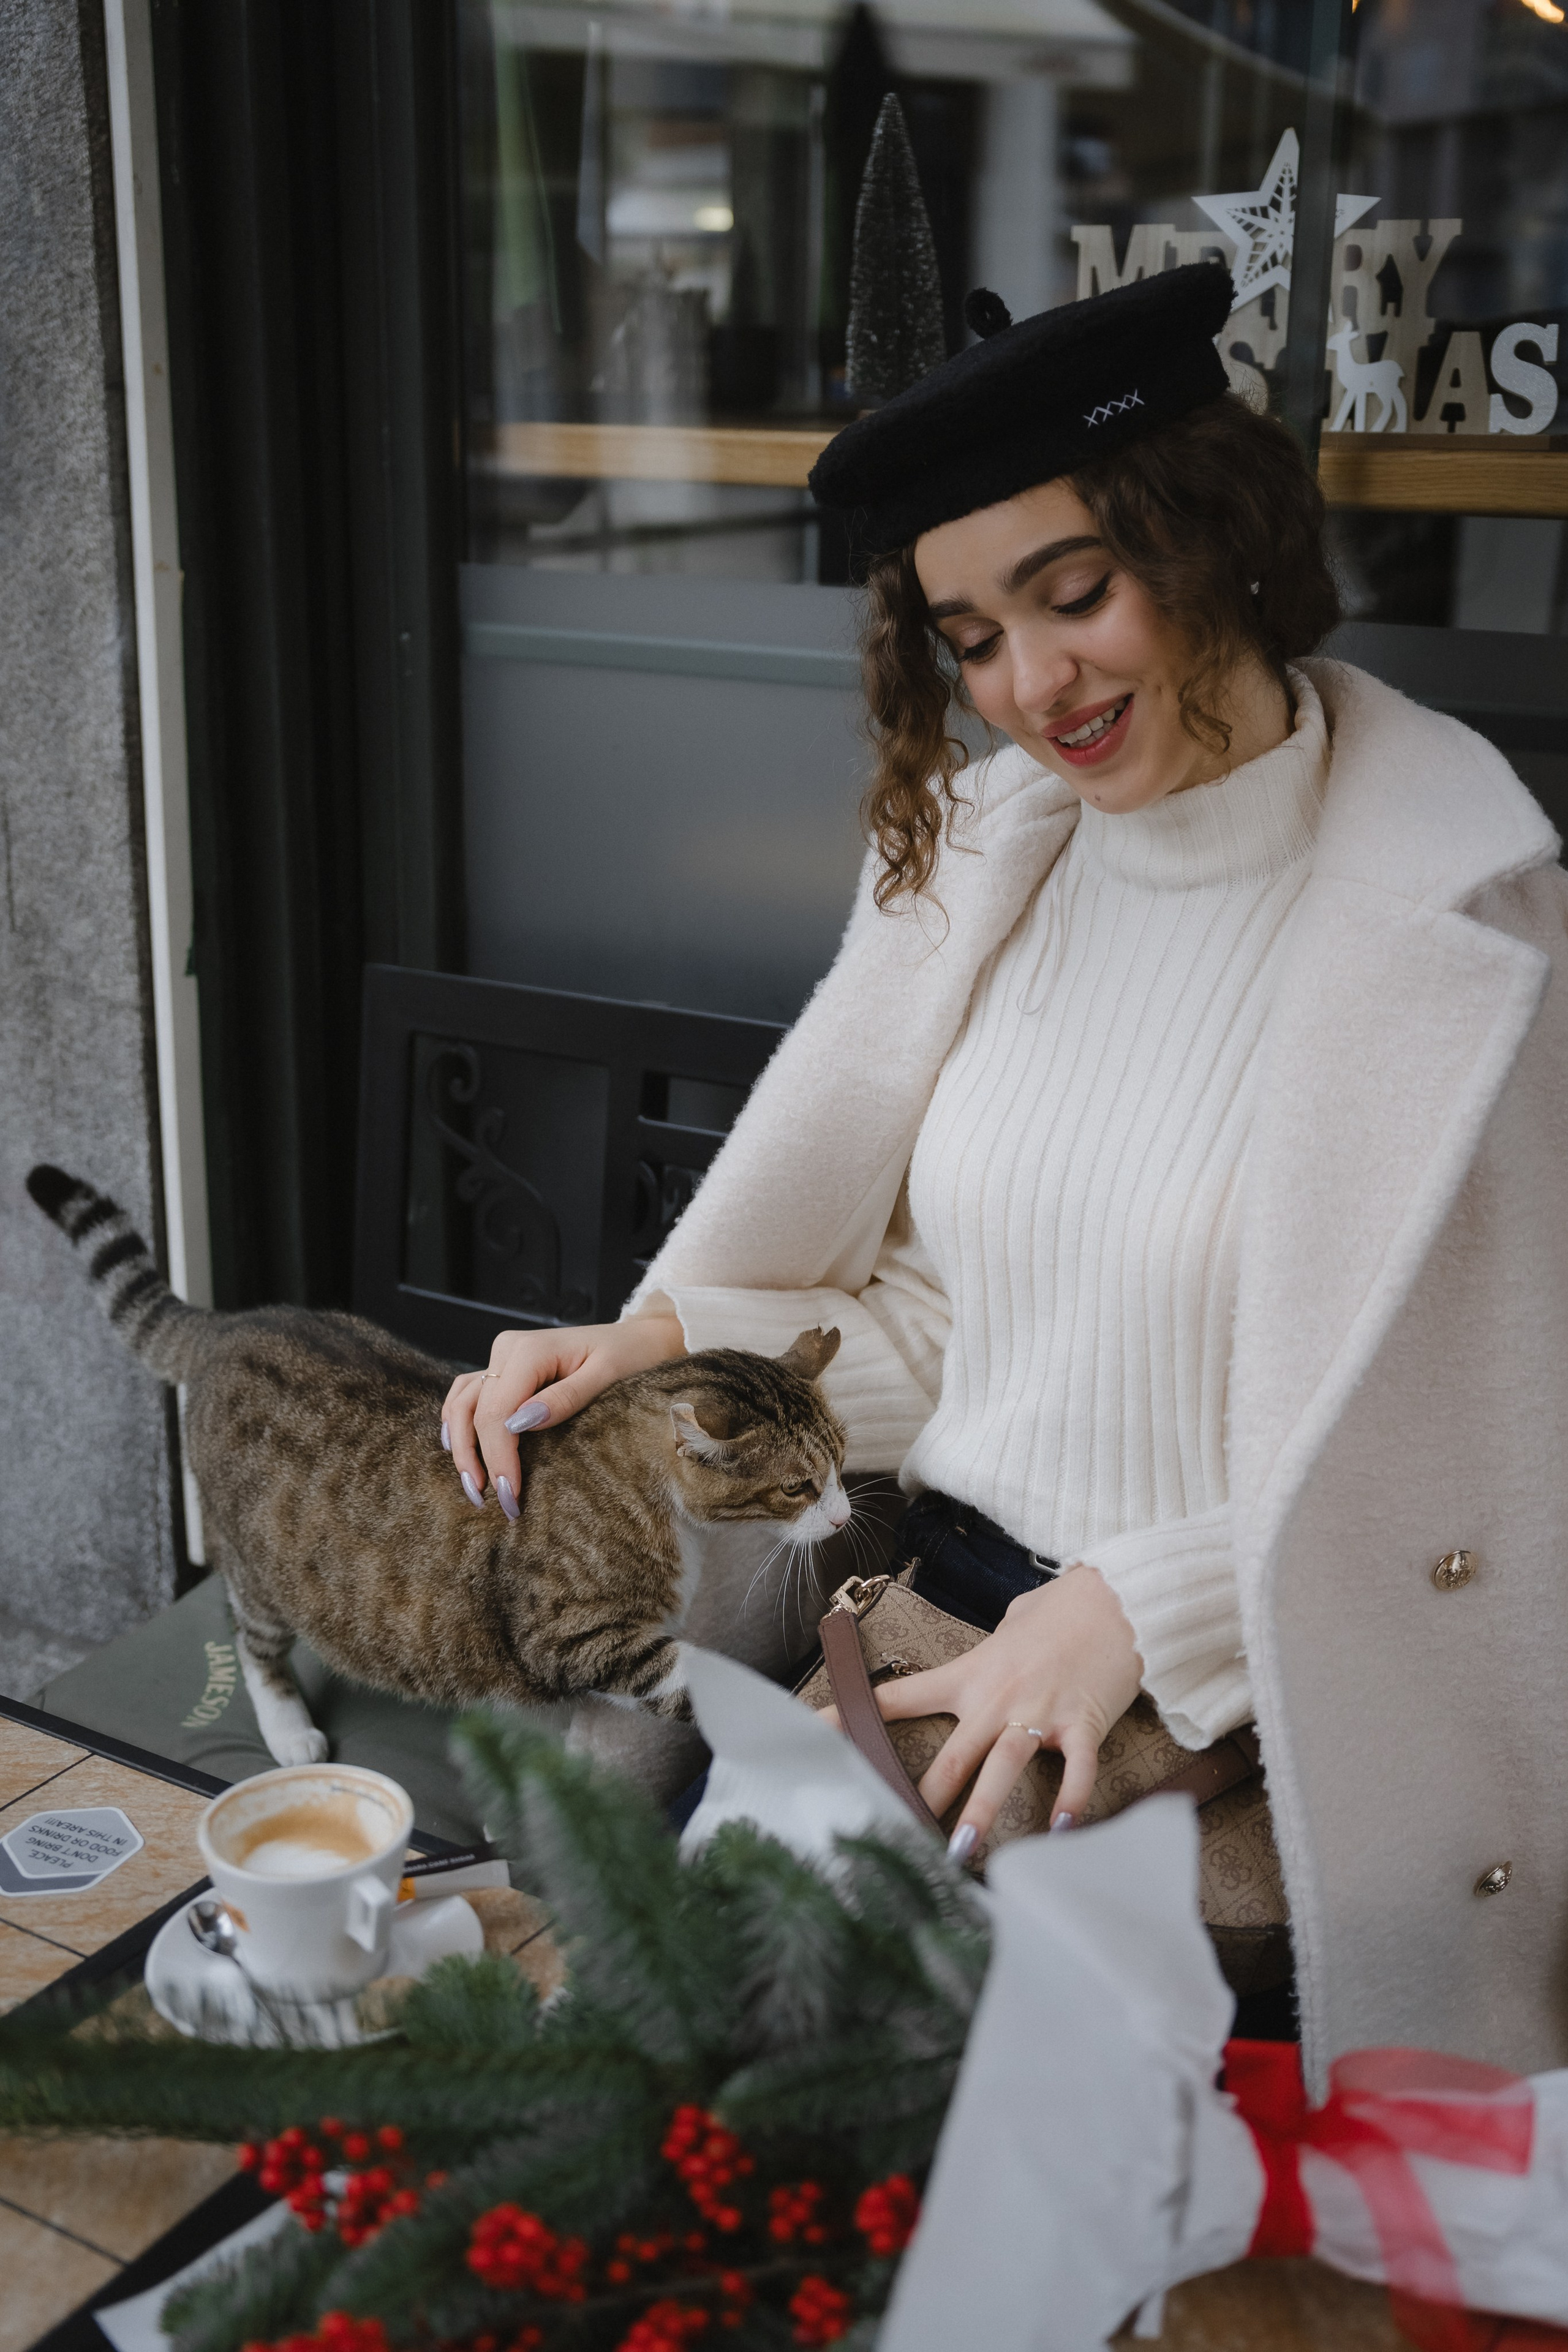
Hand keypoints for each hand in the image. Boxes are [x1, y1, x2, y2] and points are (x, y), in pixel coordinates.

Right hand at [441, 1316, 685, 1511]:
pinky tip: (459, 1449)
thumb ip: (565, 1398)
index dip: (498, 1457)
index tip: (510, 1495)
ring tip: (474, 1487)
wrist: (637, 1340)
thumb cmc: (629, 1356)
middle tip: (492, 1502)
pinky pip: (469, 1395)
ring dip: (461, 1446)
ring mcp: (503, 1358)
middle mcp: (508, 1350)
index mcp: (530, 1350)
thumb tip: (520, 1424)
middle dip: (477, 1460)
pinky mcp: (504, 1369)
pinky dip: (459, 1423)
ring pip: (462, 1403)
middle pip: (473, 1412)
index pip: (497, 1412)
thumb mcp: (607, 1376)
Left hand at [853, 1566, 1142, 1856]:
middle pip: (953, 1755)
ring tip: (965, 1850)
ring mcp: (1041, 1713)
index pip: (901, 1696)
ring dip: (985, 1811)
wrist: (1118, 1598)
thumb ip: (991, 1650)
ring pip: (1003, 1768)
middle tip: (904, 1835)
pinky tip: (1061, 1831)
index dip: (855, 1716)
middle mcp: (998, 1698)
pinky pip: (1076, 1771)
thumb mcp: (1010, 1626)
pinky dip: (1071, 1801)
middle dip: (927, 1799)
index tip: (815, 1734)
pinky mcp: (1083, 1723)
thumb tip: (992, 1652)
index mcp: (970, 1673)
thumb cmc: (1063, 1608)